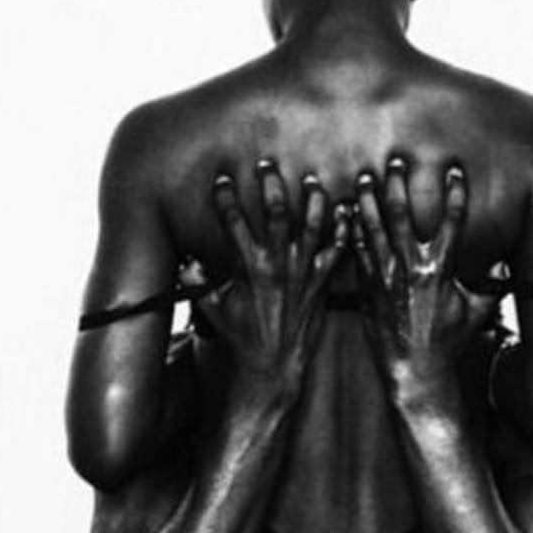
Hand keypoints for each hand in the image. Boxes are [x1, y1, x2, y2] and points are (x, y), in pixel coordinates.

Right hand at [199, 160, 348, 392]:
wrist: (272, 367)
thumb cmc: (240, 336)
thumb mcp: (213, 308)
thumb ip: (197, 281)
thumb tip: (184, 259)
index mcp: (248, 267)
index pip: (233, 222)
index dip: (225, 197)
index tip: (222, 178)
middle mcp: (277, 266)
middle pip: (277, 214)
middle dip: (271, 185)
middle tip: (268, 165)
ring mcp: (302, 274)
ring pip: (313, 226)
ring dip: (313, 201)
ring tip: (312, 181)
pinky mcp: (321, 284)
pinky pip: (337, 252)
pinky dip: (344, 231)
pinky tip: (348, 211)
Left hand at [352, 158, 501, 400]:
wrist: (415, 373)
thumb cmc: (449, 344)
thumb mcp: (477, 312)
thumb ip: (491, 286)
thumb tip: (509, 271)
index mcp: (441, 269)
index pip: (452, 220)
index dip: (455, 192)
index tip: (454, 169)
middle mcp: (411, 268)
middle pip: (402, 214)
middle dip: (399, 184)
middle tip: (395, 162)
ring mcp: (385, 277)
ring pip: (373, 229)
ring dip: (368, 201)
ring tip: (363, 178)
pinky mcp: (367, 289)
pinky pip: (356, 253)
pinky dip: (351, 232)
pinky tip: (345, 215)